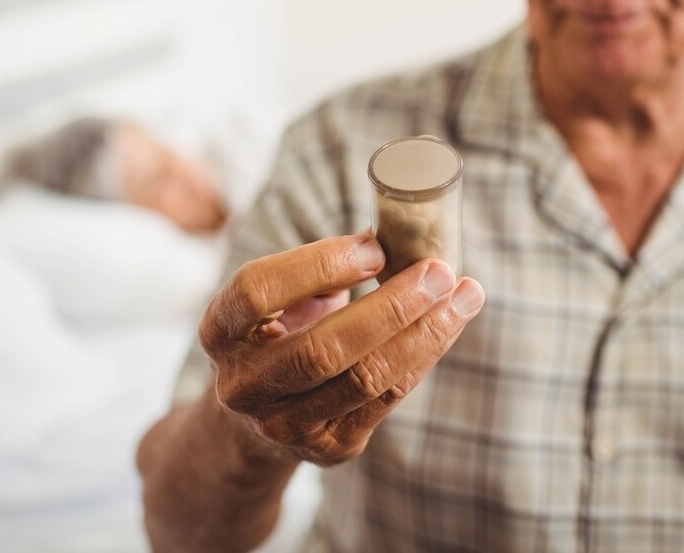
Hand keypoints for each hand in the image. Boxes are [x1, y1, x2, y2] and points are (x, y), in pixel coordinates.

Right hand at [198, 233, 483, 465]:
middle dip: (391, 306)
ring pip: (364, 379)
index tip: (374, 247)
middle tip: (438, 270)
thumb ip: (321, 271)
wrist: (254, 424)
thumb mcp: (279, 301)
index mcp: (220, 331)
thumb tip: (394, 236)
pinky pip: (386, 398)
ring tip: (463, 295)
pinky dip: (423, 355)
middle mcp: (244, 384)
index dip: (317, 266)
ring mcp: (283, 424)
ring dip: (423, 333)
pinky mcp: (328, 447)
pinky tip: (449, 324)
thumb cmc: (279, 336)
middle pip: (322, 347)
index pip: (257, 291)